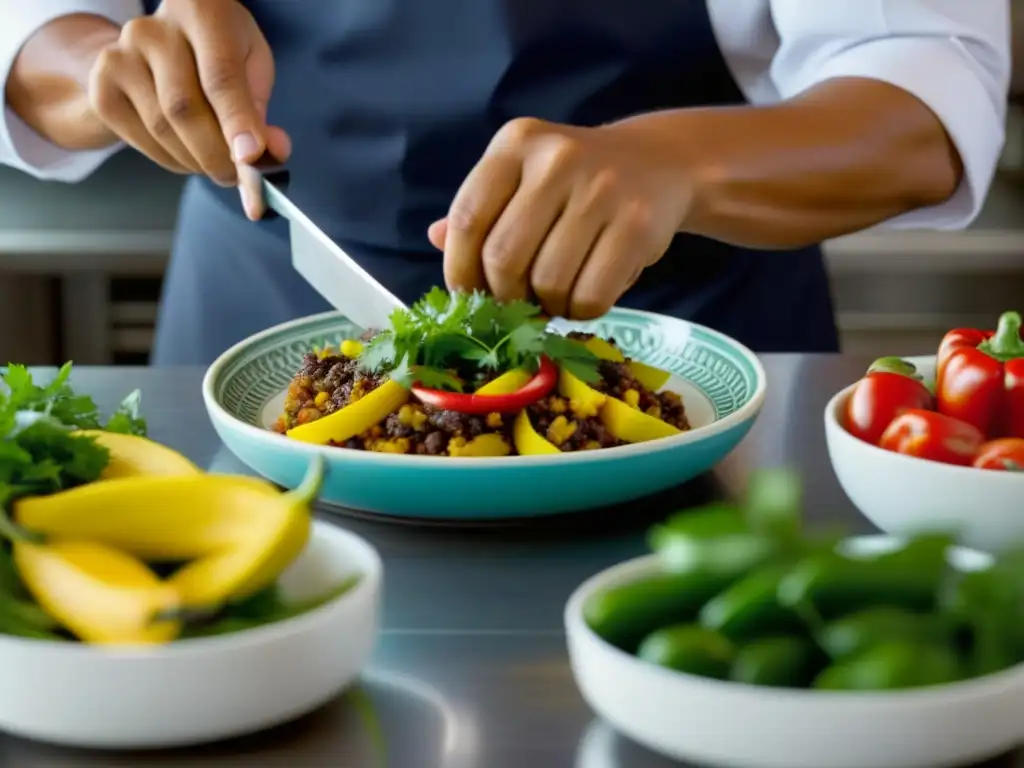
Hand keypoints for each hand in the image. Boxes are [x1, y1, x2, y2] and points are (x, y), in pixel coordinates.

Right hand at [86, 0, 289, 217]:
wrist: (163, 42)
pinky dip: (172, 160)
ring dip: (197, 161)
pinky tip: (188, 154)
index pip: (220, 75)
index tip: (251, 158)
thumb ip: (259, 108)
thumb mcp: (252, 65)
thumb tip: (268, 153)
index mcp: (201, 11)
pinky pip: (141, 140)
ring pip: (162, 130)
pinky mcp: (102, 87)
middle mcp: (151, 30)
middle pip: (184, 107)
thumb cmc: (221, 51)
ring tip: (217, 163)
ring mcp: (119, 56)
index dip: (236, 121)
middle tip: (240, 179)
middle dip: (217, 155)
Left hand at [429, 117, 692, 318]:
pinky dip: (580, 311)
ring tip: (555, 297)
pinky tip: (583, 297)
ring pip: (548, 282)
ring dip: (547, 307)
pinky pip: (591, 295)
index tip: (468, 295)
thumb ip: (482, 209)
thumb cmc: (576, 182)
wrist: (658, 163)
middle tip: (516, 303)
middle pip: (504, 257)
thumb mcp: (524, 178)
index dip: (459, 269)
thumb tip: (436, 238)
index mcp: (517, 143)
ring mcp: (602, 189)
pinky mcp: (638, 224)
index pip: (468, 218)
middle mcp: (557, 158)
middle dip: (504, 296)